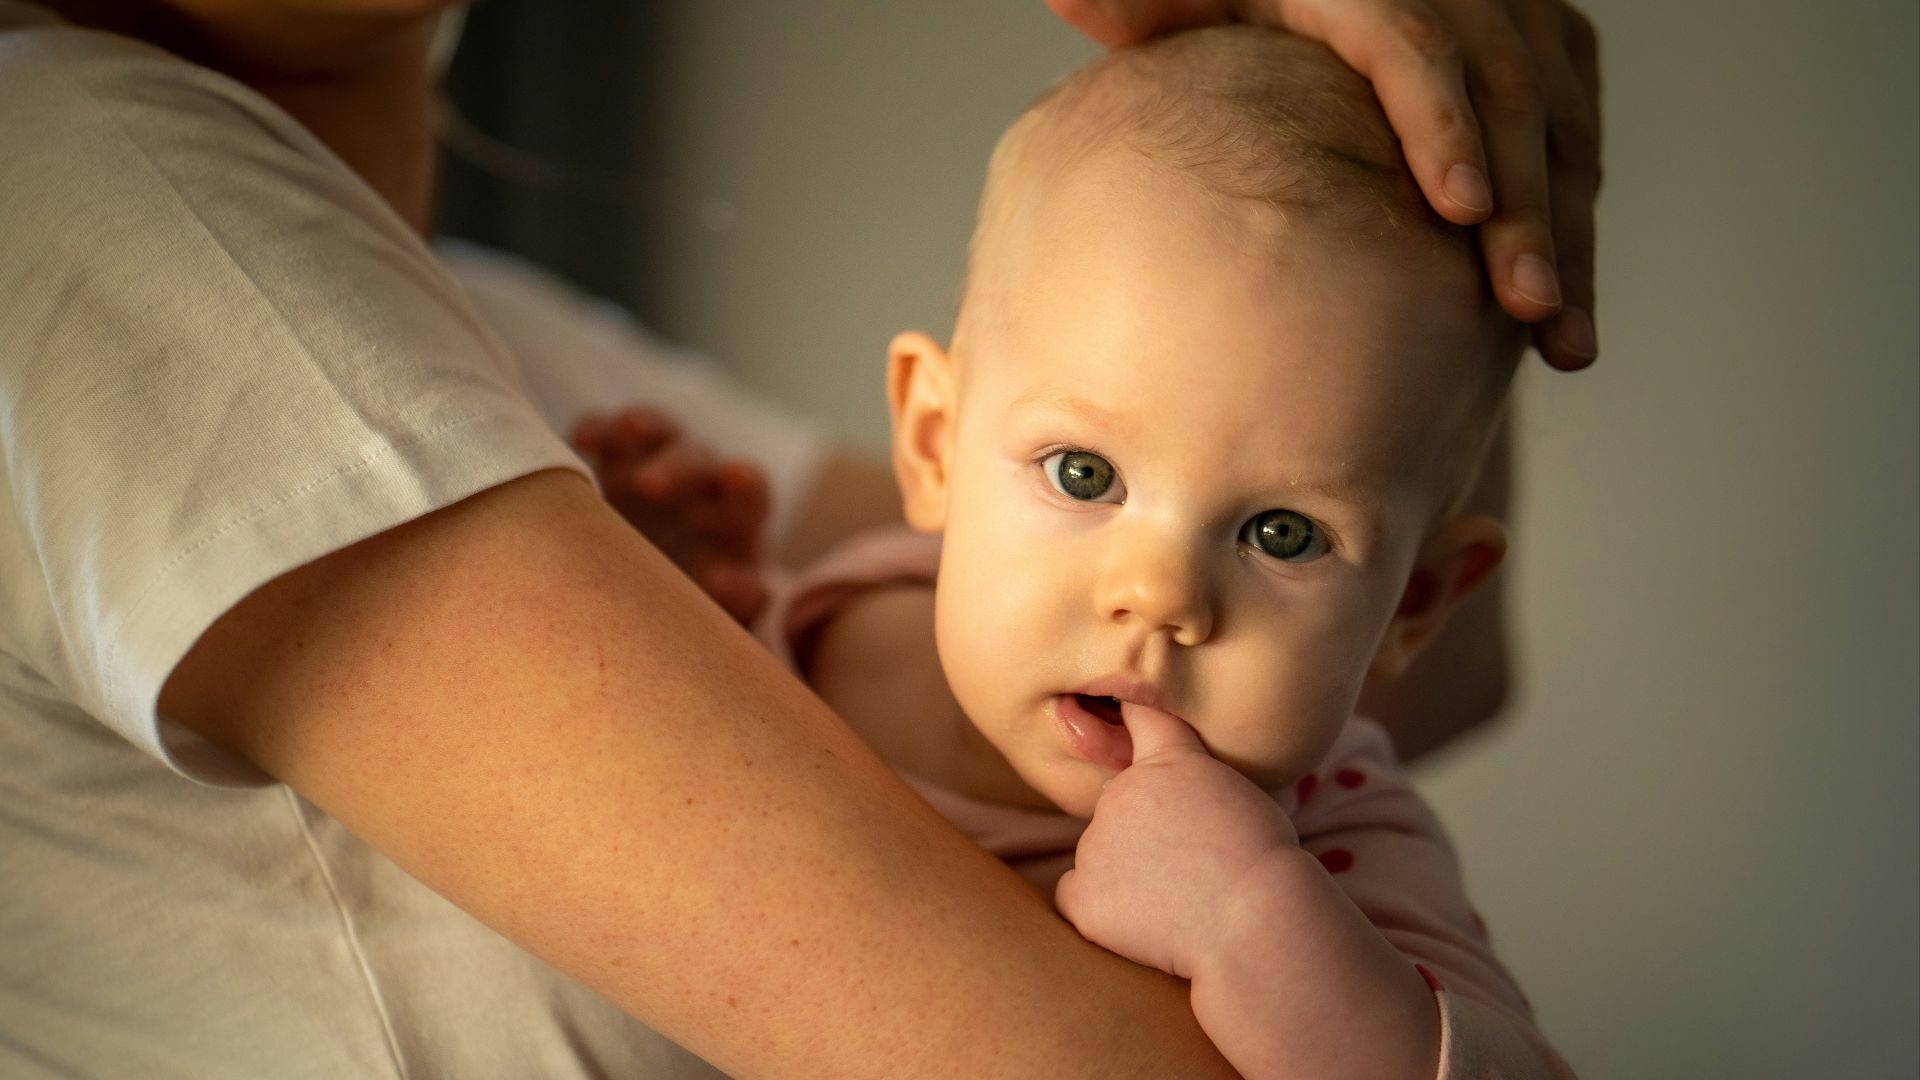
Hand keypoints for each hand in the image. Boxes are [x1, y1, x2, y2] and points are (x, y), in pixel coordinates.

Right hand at [570, 407, 771, 625]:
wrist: (650, 595)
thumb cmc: (697, 602)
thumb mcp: (723, 609)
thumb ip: (739, 596)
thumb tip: (731, 581)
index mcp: (735, 521)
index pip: (751, 494)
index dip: (745, 484)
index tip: (736, 475)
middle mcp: (700, 486)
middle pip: (698, 461)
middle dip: (678, 467)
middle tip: (649, 485)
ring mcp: (655, 466)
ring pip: (657, 432)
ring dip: (644, 426)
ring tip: (627, 428)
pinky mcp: (613, 463)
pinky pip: (607, 436)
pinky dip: (597, 431)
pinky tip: (582, 441)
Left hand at [1047, 0, 1601, 369]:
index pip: (1415, 42)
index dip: (1443, 124)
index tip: (1460, 212)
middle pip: (1508, 90)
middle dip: (1528, 205)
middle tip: (1524, 309)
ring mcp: (1512, 10)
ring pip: (1559, 119)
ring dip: (1567, 232)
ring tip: (1560, 340)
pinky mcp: (1544, 41)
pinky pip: (1576, 128)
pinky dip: (1575, 218)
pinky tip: (1564, 309)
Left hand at [1054, 704, 1297, 979]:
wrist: (1259, 920)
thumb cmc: (1268, 864)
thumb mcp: (1248, 794)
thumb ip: (1202, 781)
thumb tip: (1184, 795)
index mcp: (1168, 761)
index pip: (1140, 717)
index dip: (1131, 716)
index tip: (1119, 713)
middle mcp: (1121, 792)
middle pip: (1119, 805)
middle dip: (1144, 830)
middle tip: (1191, 865)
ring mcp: (1096, 844)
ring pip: (1100, 853)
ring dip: (1127, 872)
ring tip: (1180, 898)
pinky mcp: (1084, 896)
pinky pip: (1076, 896)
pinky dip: (1101, 909)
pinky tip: (1143, 921)